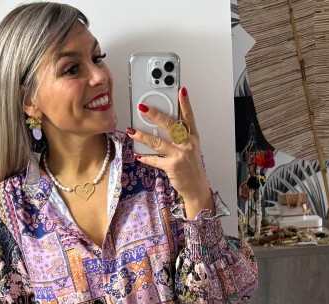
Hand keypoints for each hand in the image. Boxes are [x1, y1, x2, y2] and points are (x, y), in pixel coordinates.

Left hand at [127, 86, 213, 215]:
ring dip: (143, 136)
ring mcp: (179, 155)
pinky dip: (145, 157)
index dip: (185, 103)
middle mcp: (187, 144)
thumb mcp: (190, 148)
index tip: (181, 90)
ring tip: (132, 130)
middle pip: (170, 125)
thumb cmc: (191, 167)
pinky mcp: (172, 166)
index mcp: (192, 137)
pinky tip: (137, 154)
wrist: (196, 187)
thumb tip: (163, 125)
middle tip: (143, 107)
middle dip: (155, 115)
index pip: (189, 116)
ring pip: (158, 142)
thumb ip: (180, 136)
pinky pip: (154, 160)